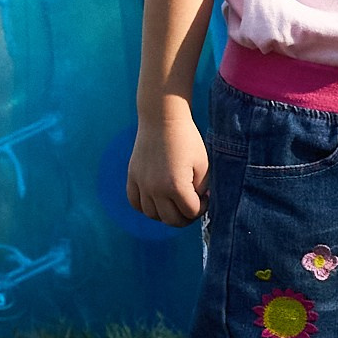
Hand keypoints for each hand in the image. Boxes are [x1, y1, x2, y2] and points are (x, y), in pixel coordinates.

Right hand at [128, 101, 208, 225]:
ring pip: (152, 215)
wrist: (162, 118)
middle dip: (185, 216)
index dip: (202, 208)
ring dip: (166, 214)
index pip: (191, 212)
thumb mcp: (203, 165)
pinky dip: (146, 207)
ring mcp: (141, 184)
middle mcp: (156, 189)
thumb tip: (198, 202)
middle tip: (192, 206)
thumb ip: (201, 189)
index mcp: (176, 186)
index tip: (205, 198)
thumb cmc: (187, 139)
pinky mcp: (132, 176)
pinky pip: (135, 203)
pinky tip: (157, 200)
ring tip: (175, 203)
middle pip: (171, 220)